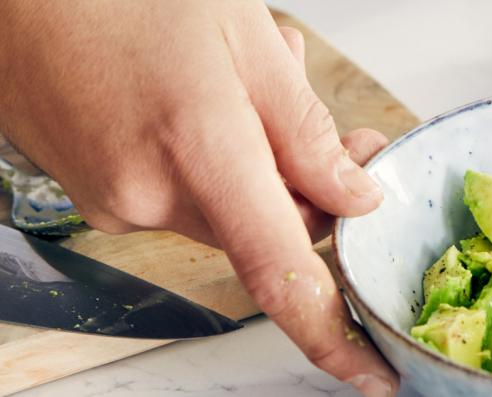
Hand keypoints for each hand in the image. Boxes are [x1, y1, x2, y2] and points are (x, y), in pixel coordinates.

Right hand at [0, 2, 395, 395]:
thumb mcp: (246, 39)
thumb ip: (306, 131)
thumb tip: (353, 198)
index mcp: (200, 150)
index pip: (280, 272)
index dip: (333, 334)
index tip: (372, 373)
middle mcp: (149, 195)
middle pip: (267, 230)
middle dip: (312, 188)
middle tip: (341, 135)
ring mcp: (115, 201)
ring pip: (227, 210)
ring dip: (258, 164)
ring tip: (248, 84)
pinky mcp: (96, 195)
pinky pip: (181, 198)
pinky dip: (210, 162)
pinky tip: (204, 102)